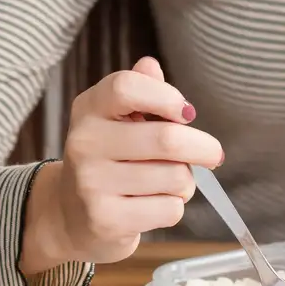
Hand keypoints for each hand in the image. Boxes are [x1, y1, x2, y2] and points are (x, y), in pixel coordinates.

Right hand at [20, 57, 222, 272]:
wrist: (71, 216)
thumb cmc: (108, 161)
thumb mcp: (116, 121)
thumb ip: (139, 92)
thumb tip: (151, 66)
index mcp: (89, 110)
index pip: (126, 87)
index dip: (166, 96)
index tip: (187, 113)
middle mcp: (85, 143)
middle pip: (167, 139)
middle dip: (202, 147)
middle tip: (213, 154)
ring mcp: (92, 184)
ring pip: (175, 177)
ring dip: (185, 183)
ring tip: (166, 184)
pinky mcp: (106, 219)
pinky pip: (169, 209)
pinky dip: (173, 208)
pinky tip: (152, 207)